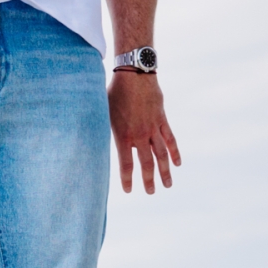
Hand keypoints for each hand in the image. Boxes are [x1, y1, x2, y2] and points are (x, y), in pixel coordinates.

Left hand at [108, 71, 179, 193]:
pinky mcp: (162, 119)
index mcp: (123, 135)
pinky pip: (170, 138)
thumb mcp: (102, 114)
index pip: (126, 163)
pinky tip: (177, 163)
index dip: (127, 179)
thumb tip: (90, 145)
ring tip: (167, 185)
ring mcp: (153, 127)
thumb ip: (104, 131)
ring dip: (165, 171)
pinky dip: (174, 152)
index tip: (128, 190)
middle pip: (146, 162)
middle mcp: (140, 134)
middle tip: (150, 193)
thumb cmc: (113, 93)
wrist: (134, 74)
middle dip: (148, 179)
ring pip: (161, 154)